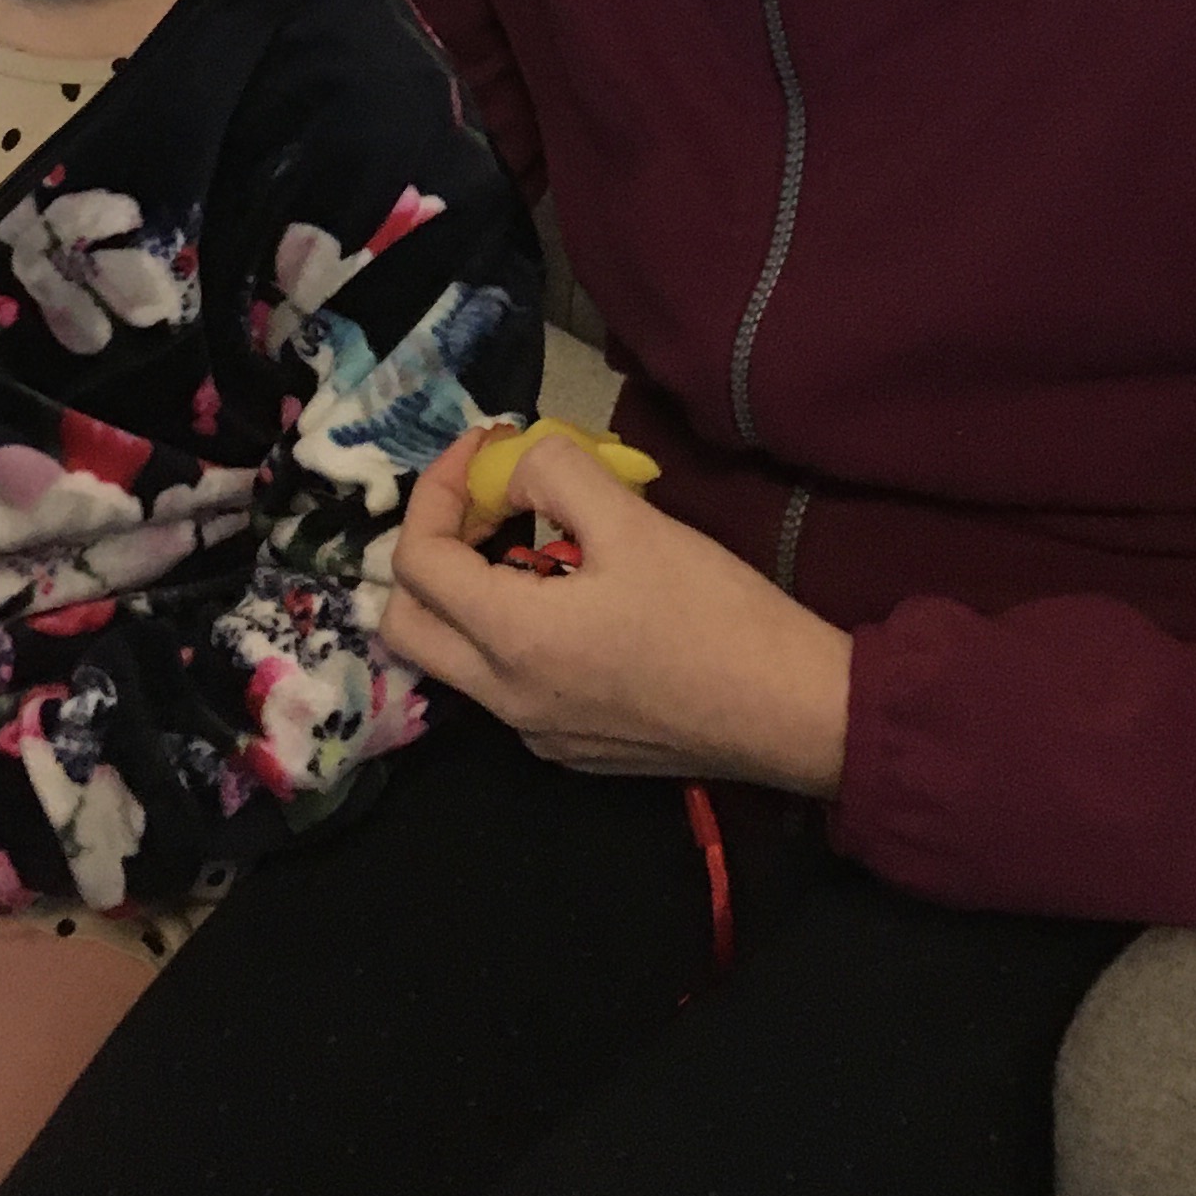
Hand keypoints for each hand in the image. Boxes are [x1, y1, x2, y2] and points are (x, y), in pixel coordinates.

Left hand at [383, 431, 852, 794]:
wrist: (789, 713)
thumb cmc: (713, 612)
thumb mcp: (634, 520)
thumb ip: (556, 474)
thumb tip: (514, 468)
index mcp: (511, 642)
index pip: (416, 561)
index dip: (437, 488)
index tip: (487, 447)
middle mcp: (505, 700)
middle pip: (405, 623)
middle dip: (430, 546)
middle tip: (489, 501)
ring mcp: (535, 733)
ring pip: (454, 656)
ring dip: (470, 588)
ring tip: (537, 537)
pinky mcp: (570, 748)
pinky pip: (503, 684)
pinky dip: (508, 628)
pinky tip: (575, 596)